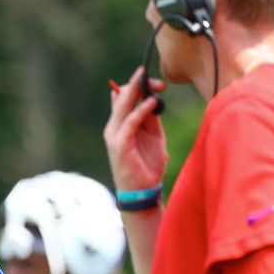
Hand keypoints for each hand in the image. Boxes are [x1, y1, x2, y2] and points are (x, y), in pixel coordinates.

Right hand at [103, 67, 167, 190]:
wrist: (142, 191)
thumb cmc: (147, 165)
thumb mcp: (153, 136)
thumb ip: (150, 118)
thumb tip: (153, 99)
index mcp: (121, 123)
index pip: (124, 96)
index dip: (140, 86)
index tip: (159, 84)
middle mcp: (114, 126)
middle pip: (122, 96)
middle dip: (140, 84)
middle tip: (159, 82)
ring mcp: (114, 134)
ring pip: (122, 105)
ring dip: (138, 91)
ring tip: (154, 85)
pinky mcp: (119, 144)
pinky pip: (129, 122)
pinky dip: (141, 110)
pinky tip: (152, 103)